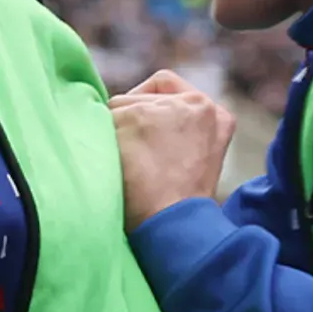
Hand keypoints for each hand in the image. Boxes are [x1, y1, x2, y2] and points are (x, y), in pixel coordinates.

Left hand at [109, 69, 236, 230]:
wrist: (174, 224)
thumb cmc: (175, 204)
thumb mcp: (195, 160)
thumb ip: (178, 132)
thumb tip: (136, 120)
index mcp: (216, 115)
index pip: (165, 87)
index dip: (144, 109)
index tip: (140, 139)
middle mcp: (197, 104)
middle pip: (139, 97)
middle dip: (127, 124)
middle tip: (132, 161)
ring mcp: (167, 107)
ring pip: (117, 105)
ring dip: (112, 132)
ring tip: (125, 166)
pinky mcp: (137, 116)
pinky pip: (100, 118)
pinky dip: (96, 140)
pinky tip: (112, 164)